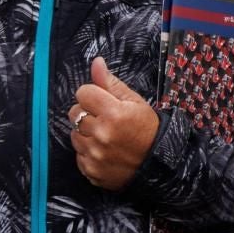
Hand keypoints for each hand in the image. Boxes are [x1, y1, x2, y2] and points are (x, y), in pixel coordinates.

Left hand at [69, 57, 159, 190]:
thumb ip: (110, 83)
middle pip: (74, 112)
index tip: (104, 103)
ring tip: (105, 136)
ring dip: (85, 133)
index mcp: (113, 114)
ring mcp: (95, 155)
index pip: (83, 92)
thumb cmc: (147, 129)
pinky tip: (104, 152)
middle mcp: (101, 134)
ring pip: (73, 134)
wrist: (159, 166)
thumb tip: (96, 62)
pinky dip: (87, 153)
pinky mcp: (91, 171)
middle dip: (87, 113)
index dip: (93, 95)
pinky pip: (78, 155)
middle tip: (105, 120)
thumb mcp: (135, 102)